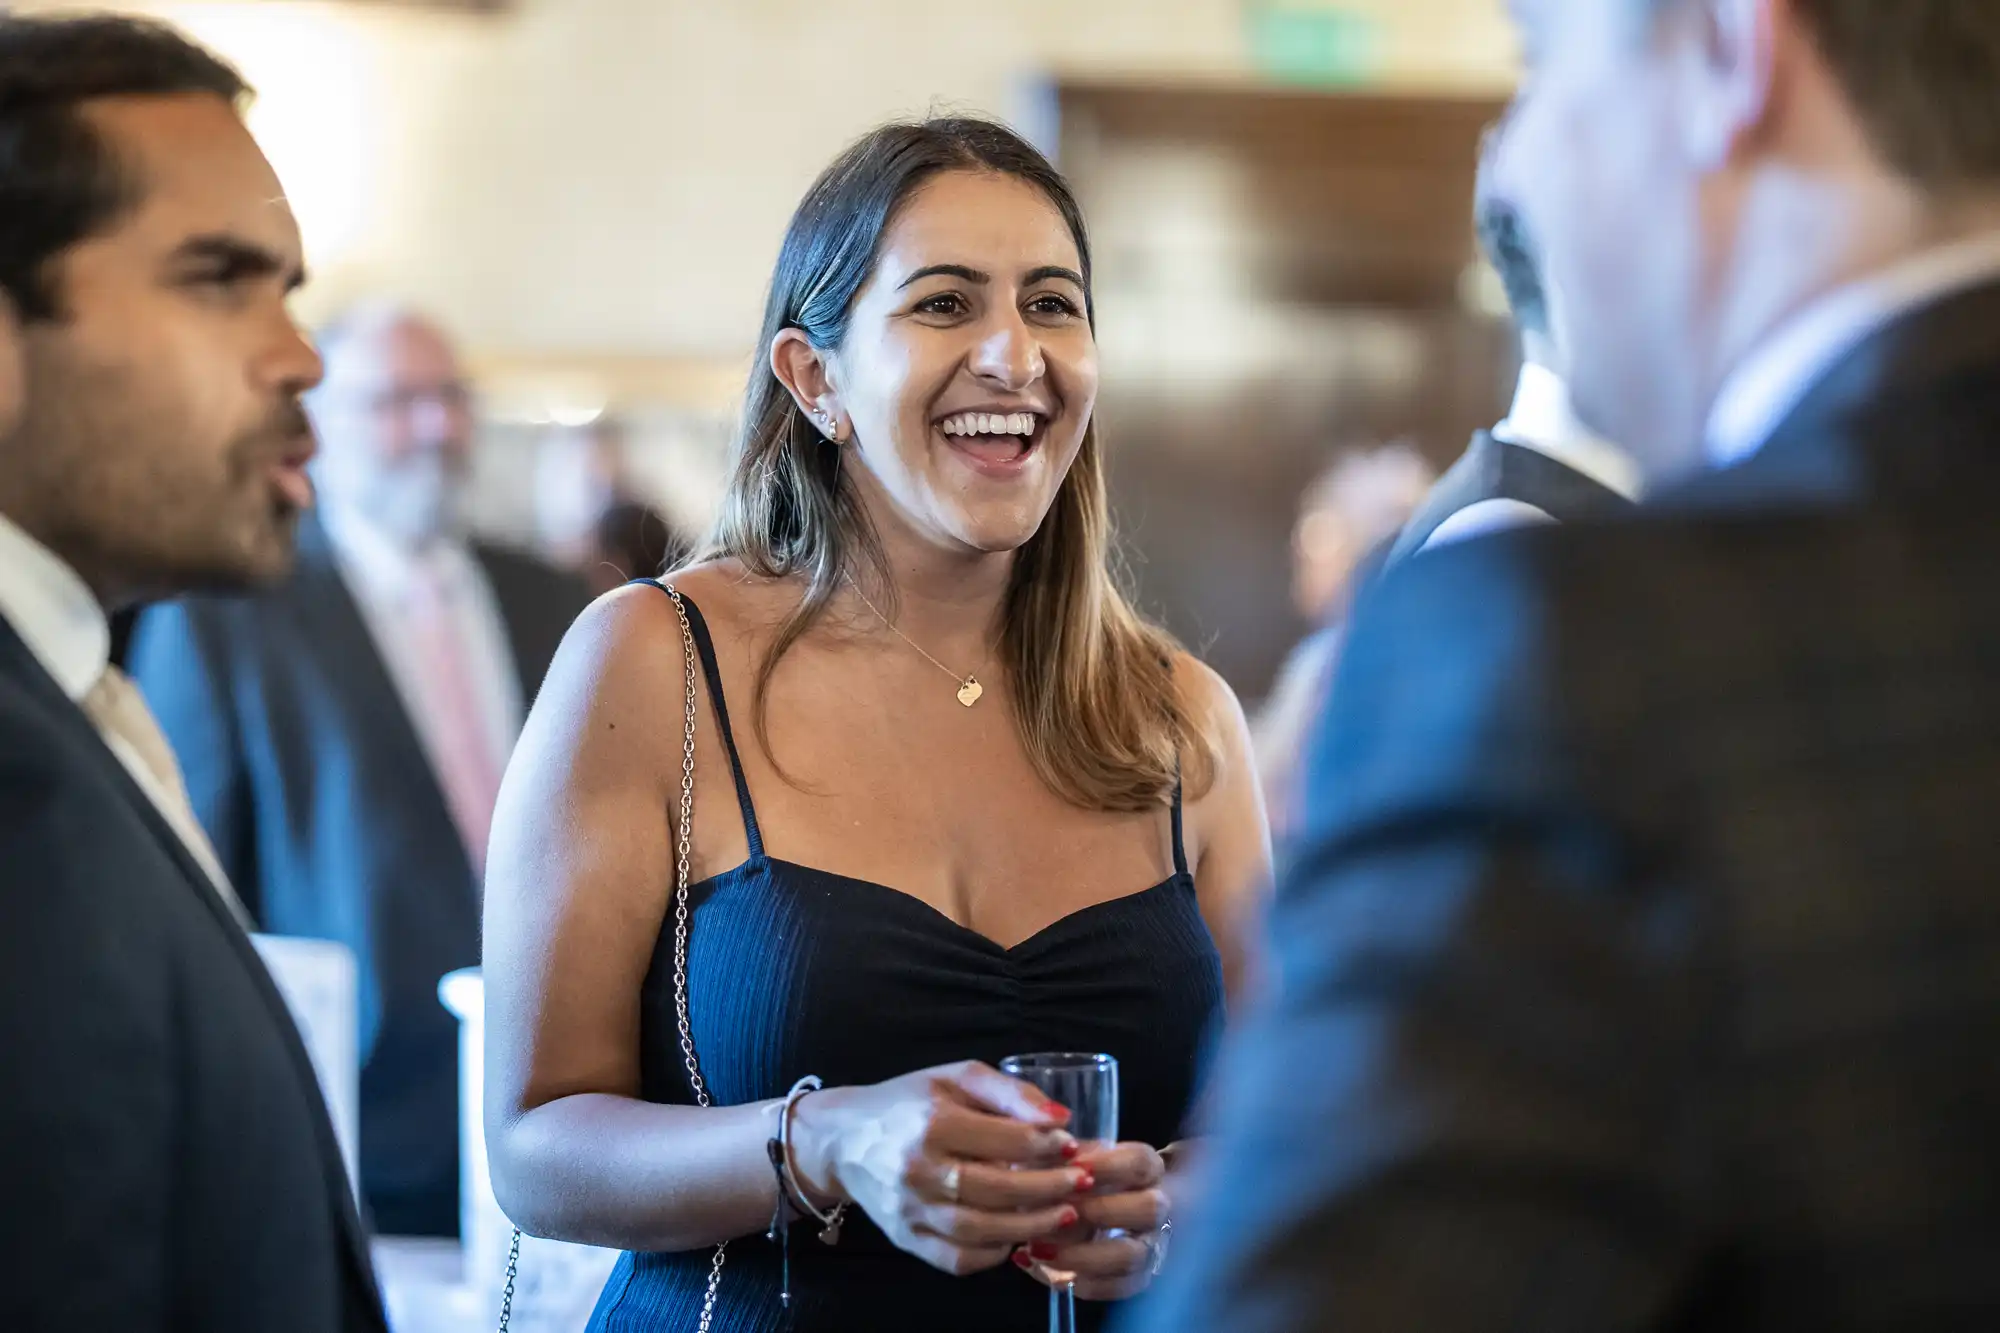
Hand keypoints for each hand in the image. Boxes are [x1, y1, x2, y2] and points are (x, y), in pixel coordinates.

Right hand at [789, 1061, 1093, 1277]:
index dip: (1046, 1145)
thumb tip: (1062, 1120)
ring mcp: (909, 1210)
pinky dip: (992, 1255)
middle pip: (995, 1189)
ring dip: (1030, 1226)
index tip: (1073, 1145)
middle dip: (1047, 1189)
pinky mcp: (905, 1238)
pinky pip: (956, 1258)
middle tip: (1082, 1183)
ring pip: (979, 1230)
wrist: (842, 1139)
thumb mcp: (954, 1078)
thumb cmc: (907, 1102)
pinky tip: (1017, 1238)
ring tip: (1065, 1214)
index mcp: (931, 1121)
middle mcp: (917, 1169)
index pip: (1002, 1139)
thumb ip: (1009, 1092)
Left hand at [1014, 1141, 1169, 1301]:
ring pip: (1131, 1255)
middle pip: (1149, 1209)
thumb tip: (1048, 1153)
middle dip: (1103, 1210)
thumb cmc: (1080, 1176)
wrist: (1099, 1208)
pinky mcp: (1138, 1277)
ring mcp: (1151, 1244)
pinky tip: (1047, 1270)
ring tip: (1040, 1249)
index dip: (1109, 1165)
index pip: (1140, 1162)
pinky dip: (1082, 1282)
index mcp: (1146, 1168)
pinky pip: (1118, 1287)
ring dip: (1083, 1254)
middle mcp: (1157, 1207)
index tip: (1075, 1167)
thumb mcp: (1072, 1156)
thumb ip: (1060, 1154)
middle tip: (1062, 1212)